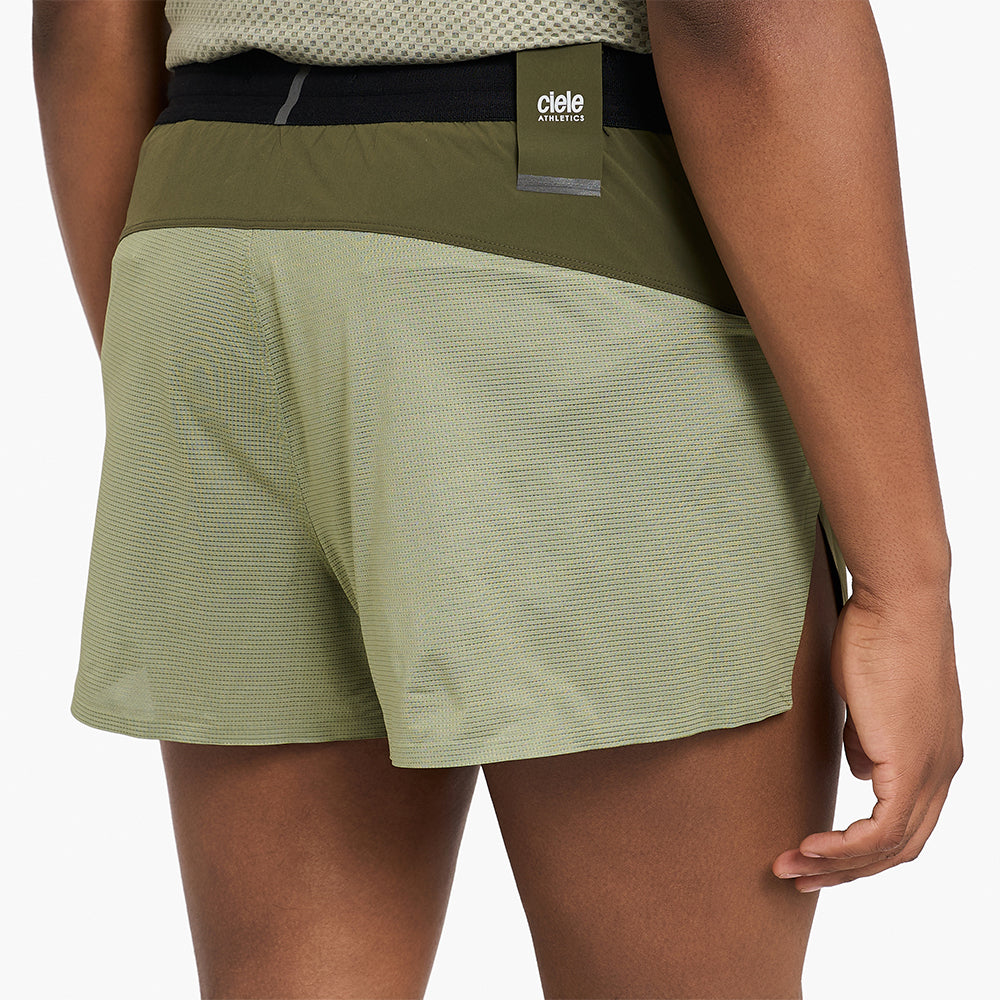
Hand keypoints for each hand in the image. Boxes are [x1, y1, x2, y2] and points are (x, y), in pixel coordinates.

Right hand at [772, 586, 962, 889]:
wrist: (898, 603)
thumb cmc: (879, 635)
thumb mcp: (869, 698)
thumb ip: (866, 737)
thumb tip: (860, 765)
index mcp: (935, 755)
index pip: (905, 822)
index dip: (861, 847)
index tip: (815, 851)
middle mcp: (943, 771)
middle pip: (901, 849)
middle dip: (846, 871)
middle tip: (798, 876)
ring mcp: (932, 771)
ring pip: (891, 849)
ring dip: (837, 866)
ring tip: (791, 866)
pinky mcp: (911, 766)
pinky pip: (880, 832)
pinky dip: (844, 848)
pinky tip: (810, 846)